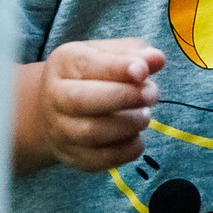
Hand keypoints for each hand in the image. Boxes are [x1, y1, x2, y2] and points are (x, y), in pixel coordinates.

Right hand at [38, 39, 163, 170]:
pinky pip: (101, 159)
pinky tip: (136, 136)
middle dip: (123, 97)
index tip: (143, 71)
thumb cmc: (89, 76)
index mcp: (63, 64)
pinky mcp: (73, 156)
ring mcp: (60, 130)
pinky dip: (126, 150)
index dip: (117, 68)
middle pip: (81, 100)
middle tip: (151, 95)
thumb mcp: (106, 54)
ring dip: (128, 125)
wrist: (55, 109)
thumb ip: (133, 53)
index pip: (86, 65)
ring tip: (144, 116)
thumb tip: (157, 59)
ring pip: (91, 133)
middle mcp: (54, 97)